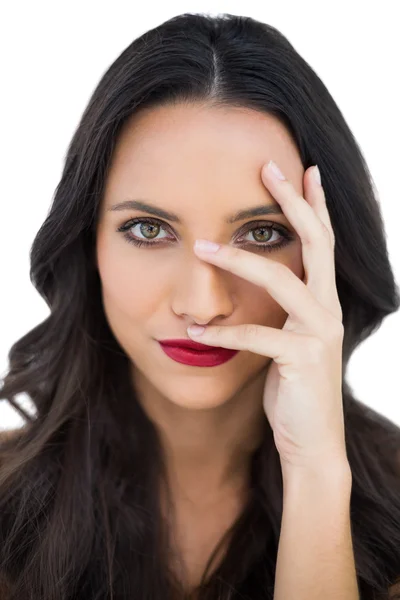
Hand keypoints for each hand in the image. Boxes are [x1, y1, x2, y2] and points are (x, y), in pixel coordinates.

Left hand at [187, 161, 347, 473]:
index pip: (322, 242)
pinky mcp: (303, 359)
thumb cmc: (293, 389)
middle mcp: (328, 310)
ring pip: (281, 279)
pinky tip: (194, 333)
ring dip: (238, 260)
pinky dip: (223, 332)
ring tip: (202, 247)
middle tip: (269, 166)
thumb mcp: (287, 341)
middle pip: (315, 242)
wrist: (311, 443)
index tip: (301, 169)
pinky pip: (256, 336)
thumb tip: (250, 288)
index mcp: (324, 302)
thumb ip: (279, 312)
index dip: (313, 205)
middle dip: (292, 202)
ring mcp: (320, 333)